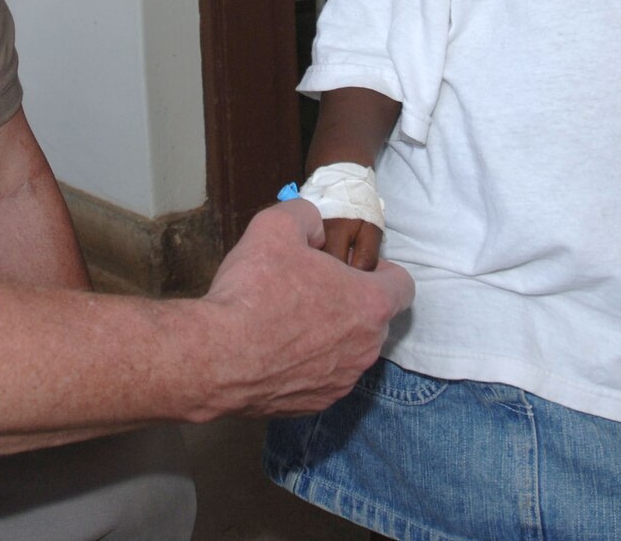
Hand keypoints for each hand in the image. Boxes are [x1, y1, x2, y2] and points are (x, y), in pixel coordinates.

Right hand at [196, 199, 412, 418]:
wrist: (217, 356)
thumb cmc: (255, 290)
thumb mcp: (277, 225)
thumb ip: (307, 216)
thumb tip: (314, 228)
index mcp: (370, 304)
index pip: (402, 285)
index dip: (381, 270)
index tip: (352, 266)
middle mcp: (366, 348)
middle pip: (374, 319)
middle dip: (350, 302)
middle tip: (312, 287)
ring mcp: (342, 381)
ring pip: (349, 351)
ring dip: (330, 335)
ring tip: (288, 320)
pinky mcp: (315, 405)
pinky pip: (323, 377)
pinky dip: (307, 364)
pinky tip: (275, 350)